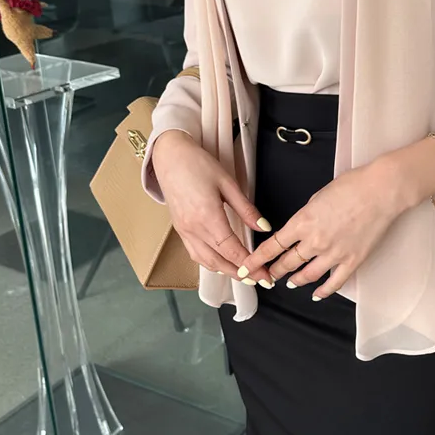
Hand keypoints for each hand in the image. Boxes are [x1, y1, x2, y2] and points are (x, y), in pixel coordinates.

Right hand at [152, 130, 273, 285]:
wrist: (170, 155)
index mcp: (207, 217)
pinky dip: (210, 263)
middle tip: (259, 279)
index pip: (232, 250)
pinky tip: (221, 263)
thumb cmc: (198, 164)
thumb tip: (264, 227)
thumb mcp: (228, 184)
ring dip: (225, 271)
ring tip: (243, 275)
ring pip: (205, 261)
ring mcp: (184, 230)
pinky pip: (195, 254)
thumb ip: (246, 210)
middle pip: (219, 261)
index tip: (264, 274)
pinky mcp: (180, 229)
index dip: (250, 265)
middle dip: (241, 274)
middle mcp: (193, 228)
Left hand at [237, 156, 407, 299]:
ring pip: (307, 275)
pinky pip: (334, 282)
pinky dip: (323, 291)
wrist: (381, 190)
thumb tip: (301, 227)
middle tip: (268, 275)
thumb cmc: (352, 186)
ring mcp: (333, 254)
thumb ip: (306, 216)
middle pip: (287, 262)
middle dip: (275, 270)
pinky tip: (317, 294)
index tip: (247, 267)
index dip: (256, 259)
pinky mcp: (352, 261)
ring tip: (291, 282)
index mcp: (302, 222)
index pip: (272, 246)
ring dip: (296, 280)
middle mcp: (314, 241)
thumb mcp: (317, 196)